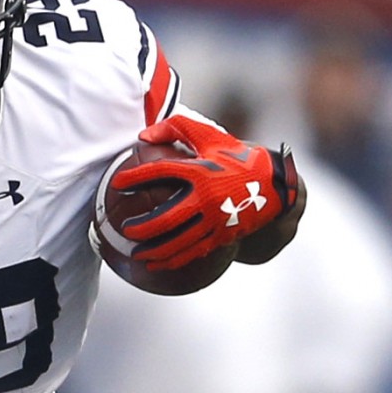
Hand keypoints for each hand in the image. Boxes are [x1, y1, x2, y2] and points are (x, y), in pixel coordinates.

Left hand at [115, 116, 300, 270]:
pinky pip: (194, 251)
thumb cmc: (236, 156)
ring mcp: (215, 219)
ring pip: (179, 241)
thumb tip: (142, 136)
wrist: (274, 184)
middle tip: (125, 229)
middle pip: (166, 218)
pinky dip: (174, 260)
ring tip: (136, 253)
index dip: (136, 177)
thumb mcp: (209, 135)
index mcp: (201, 170)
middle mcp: (206, 198)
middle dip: (142, 227)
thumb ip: (175, 128)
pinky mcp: (223, 235)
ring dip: (154, 250)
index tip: (117, 183)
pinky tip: (157, 264)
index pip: (161, 173)